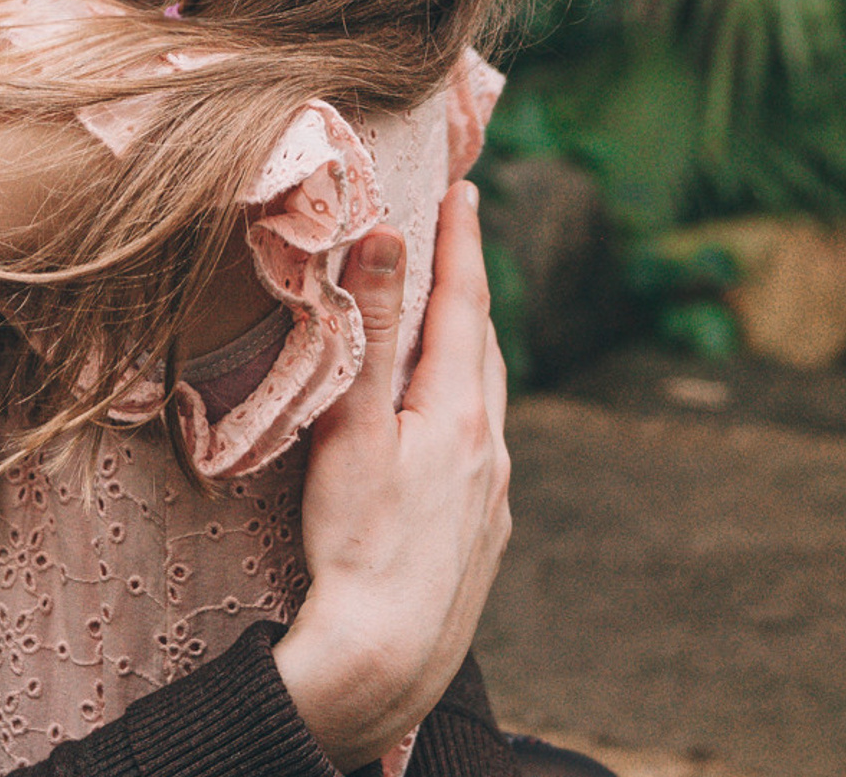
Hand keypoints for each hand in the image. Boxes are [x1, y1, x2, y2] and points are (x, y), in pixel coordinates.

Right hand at [273, 183, 511, 770]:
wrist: (388, 659)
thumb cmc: (357, 541)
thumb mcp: (352, 426)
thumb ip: (373, 329)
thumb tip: (389, 234)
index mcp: (457, 410)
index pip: (464, 301)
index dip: (463, 240)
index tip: (466, 186)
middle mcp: (489, 446)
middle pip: (482, 344)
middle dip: (470, 285)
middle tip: (456, 235)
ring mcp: (493, 493)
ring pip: (487, 397)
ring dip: (470, 345)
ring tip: (453, 315)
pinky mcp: (484, 532)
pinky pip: (483, 444)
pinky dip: (468, 402)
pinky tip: (448, 420)